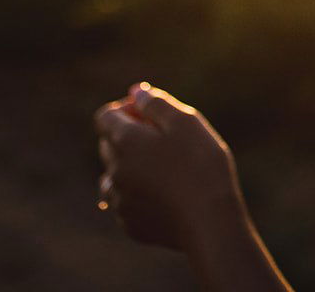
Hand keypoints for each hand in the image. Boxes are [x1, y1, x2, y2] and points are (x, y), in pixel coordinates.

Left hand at [94, 83, 245, 251]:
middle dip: (129, 137)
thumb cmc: (202, 165)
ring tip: (165, 171)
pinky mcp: (130, 223)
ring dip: (131, 168)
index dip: (126, 109)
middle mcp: (114, 170)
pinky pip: (127, 203)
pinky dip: (140, 195)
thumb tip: (136, 92)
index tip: (149, 112)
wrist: (209, 220)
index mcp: (126, 142)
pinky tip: (166, 197)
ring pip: (115, 176)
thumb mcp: (187, 123)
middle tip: (166, 140)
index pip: (106, 117)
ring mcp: (120, 200)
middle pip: (109, 145)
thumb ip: (157, 104)